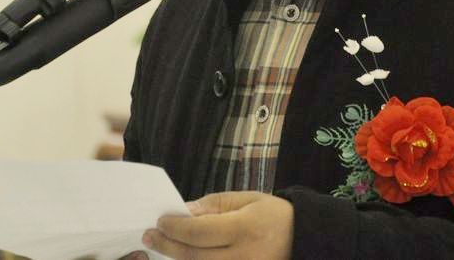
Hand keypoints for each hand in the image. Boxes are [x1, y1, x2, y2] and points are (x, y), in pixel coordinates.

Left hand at [140, 191, 292, 259]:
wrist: (303, 238)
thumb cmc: (272, 214)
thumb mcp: (245, 199)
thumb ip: (213, 206)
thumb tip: (183, 212)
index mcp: (244, 229)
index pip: (199, 232)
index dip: (175, 228)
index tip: (160, 221)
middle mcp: (243, 256)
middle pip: (194, 256)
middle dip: (168, 246)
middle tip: (149, 236)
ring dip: (178, 259)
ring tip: (163, 247)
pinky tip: (184, 257)